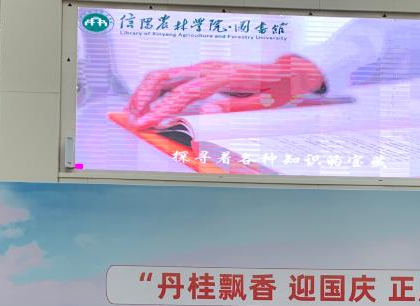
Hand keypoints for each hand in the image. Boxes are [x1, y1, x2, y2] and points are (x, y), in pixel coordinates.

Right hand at [126, 54, 324, 129]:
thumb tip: (206, 112)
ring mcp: (203, 68)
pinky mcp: (201, 72)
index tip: (148, 124)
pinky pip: (172, 78)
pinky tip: (148, 106)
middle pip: (165, 77)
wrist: (286, 73)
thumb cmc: (276, 90)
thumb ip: (234, 108)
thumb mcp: (262, 104)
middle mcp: (208, 68)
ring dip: (144, 94)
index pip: (184, 93)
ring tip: (134, 114)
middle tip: (134, 120)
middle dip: (144, 98)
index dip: (163, 109)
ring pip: (164, 75)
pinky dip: (155, 91)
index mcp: (222, 76)